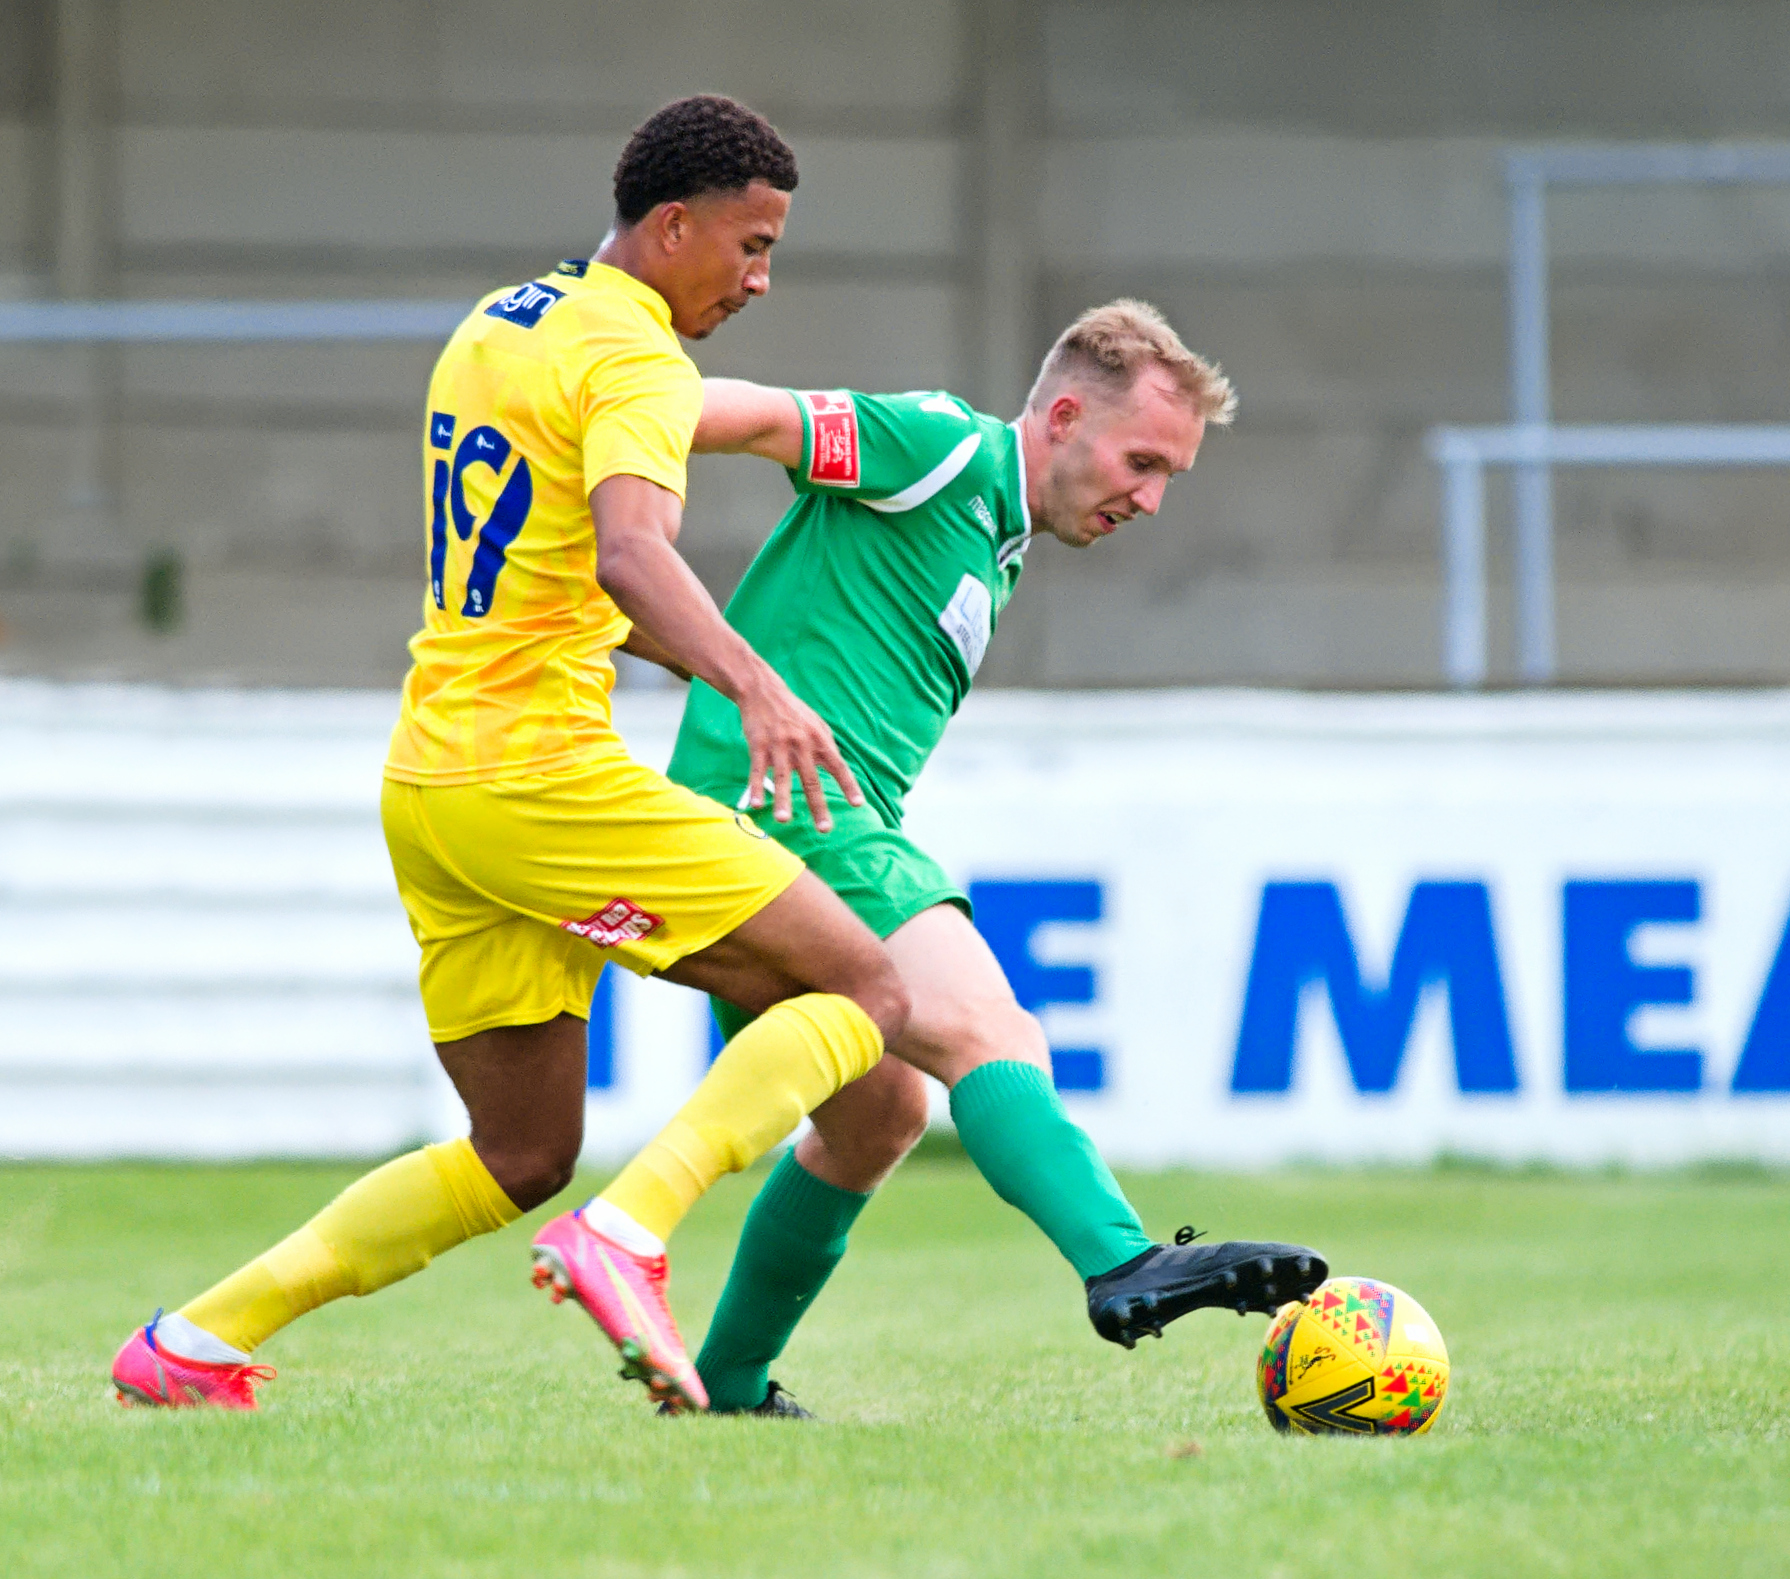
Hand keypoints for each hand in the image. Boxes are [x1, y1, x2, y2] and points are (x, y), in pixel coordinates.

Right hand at [735, 669, 862, 830]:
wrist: (764, 691)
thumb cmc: (794, 712)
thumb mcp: (817, 724)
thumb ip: (827, 745)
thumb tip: (838, 768)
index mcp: (820, 741)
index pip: (839, 767)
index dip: (849, 786)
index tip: (858, 804)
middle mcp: (802, 745)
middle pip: (812, 780)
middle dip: (818, 806)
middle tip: (825, 829)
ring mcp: (779, 747)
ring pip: (783, 778)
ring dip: (783, 800)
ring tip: (784, 820)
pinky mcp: (758, 747)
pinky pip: (758, 771)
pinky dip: (756, 788)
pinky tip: (757, 805)